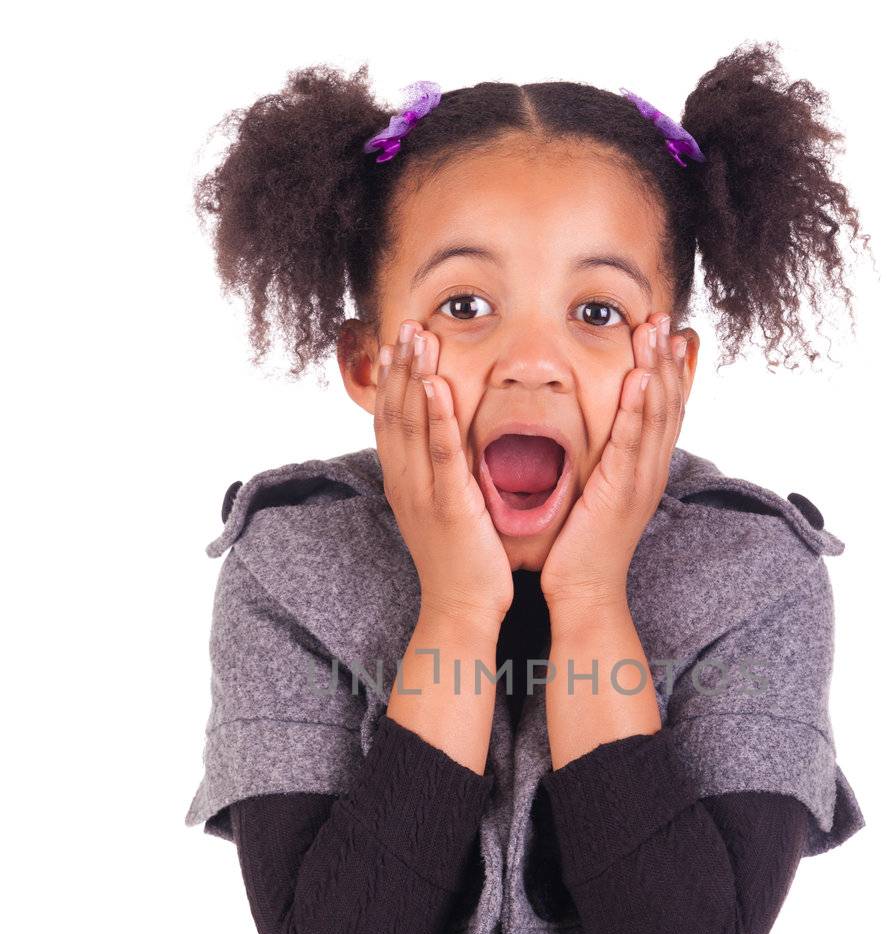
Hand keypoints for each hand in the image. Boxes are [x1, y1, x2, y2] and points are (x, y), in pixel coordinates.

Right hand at [375, 319, 514, 632]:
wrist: (462, 609)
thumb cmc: (461, 563)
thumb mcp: (443, 512)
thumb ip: (442, 478)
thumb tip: (449, 450)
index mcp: (403, 483)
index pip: (389, 421)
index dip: (390, 380)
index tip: (396, 343)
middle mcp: (405, 483)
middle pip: (394, 412)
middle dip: (398, 366)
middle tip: (405, 324)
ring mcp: (423, 493)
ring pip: (412, 424)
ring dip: (413, 377)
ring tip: (417, 337)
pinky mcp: (448, 505)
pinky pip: (441, 453)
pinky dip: (438, 416)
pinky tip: (437, 385)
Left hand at [540, 311, 687, 610]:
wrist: (584, 593)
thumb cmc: (581, 548)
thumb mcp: (597, 495)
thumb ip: (601, 464)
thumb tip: (595, 438)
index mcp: (645, 471)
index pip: (666, 411)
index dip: (671, 370)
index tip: (671, 334)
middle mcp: (651, 472)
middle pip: (668, 404)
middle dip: (668, 357)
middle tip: (666, 317)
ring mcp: (640, 482)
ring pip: (657, 416)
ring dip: (657, 369)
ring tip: (656, 331)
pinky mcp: (621, 493)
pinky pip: (632, 444)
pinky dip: (638, 409)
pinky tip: (640, 379)